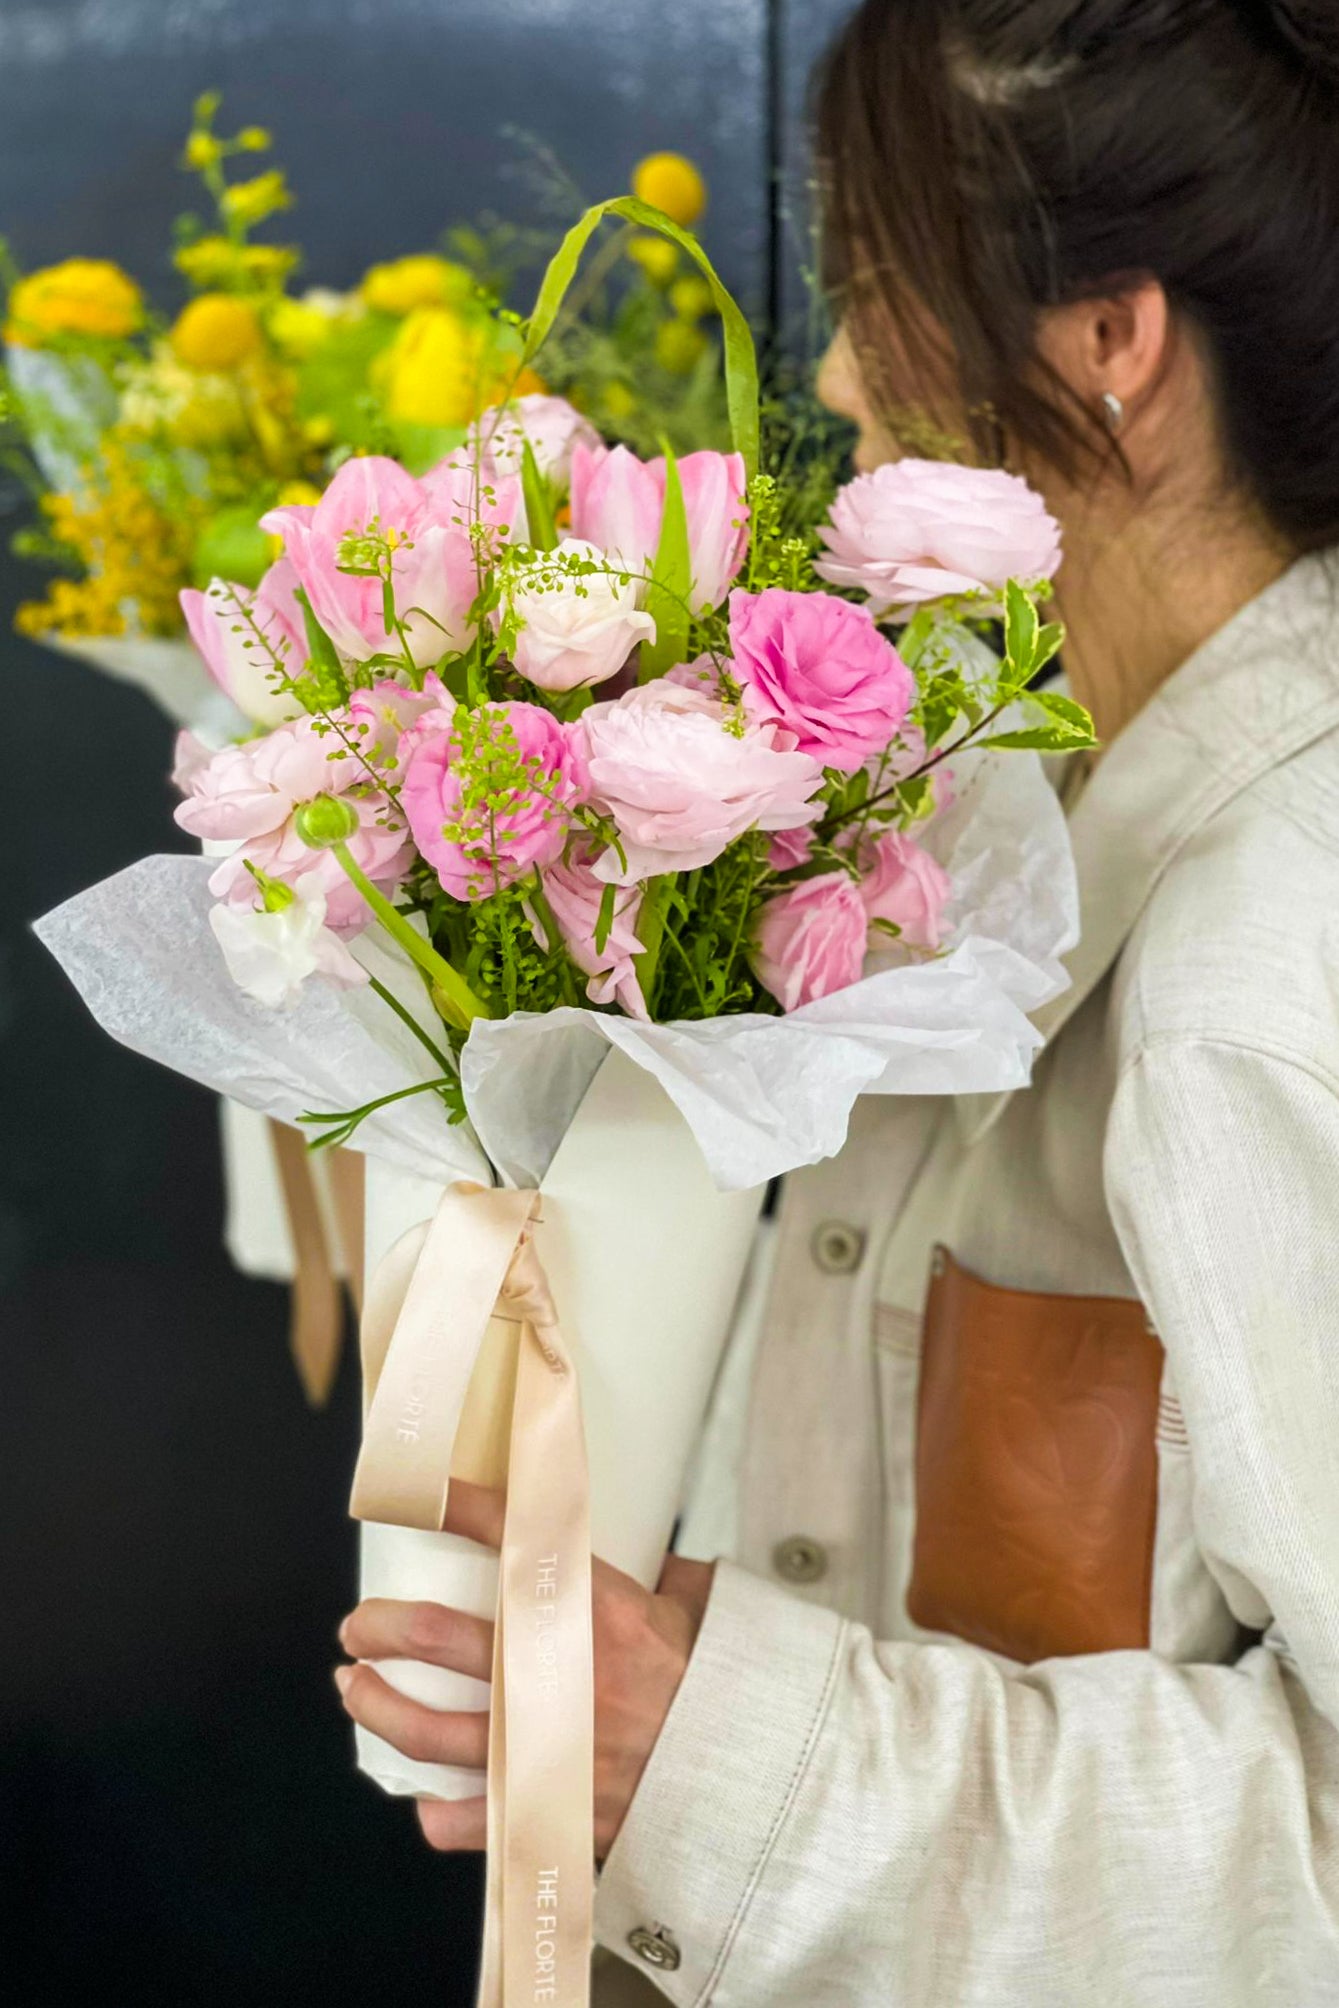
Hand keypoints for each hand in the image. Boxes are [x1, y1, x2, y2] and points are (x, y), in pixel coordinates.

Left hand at [335, 1479, 713, 1856]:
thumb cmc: (720, 1685)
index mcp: (591, 1609)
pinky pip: (466, 1817)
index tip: (410, 1495)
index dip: (452, 1506)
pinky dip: (436, 1810)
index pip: (508, 1534)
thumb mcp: (693, 1609)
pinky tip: (421, 1797)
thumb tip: (652, 1545)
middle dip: (381, 1625)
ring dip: (378, 1706)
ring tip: (356, 1691)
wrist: (748, 1777)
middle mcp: (554, 1671)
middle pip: (435, 1635)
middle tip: (360, 1626)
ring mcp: (542, 1745)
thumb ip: (662, 1574)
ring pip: (428, 1728)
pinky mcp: (545, 1807)